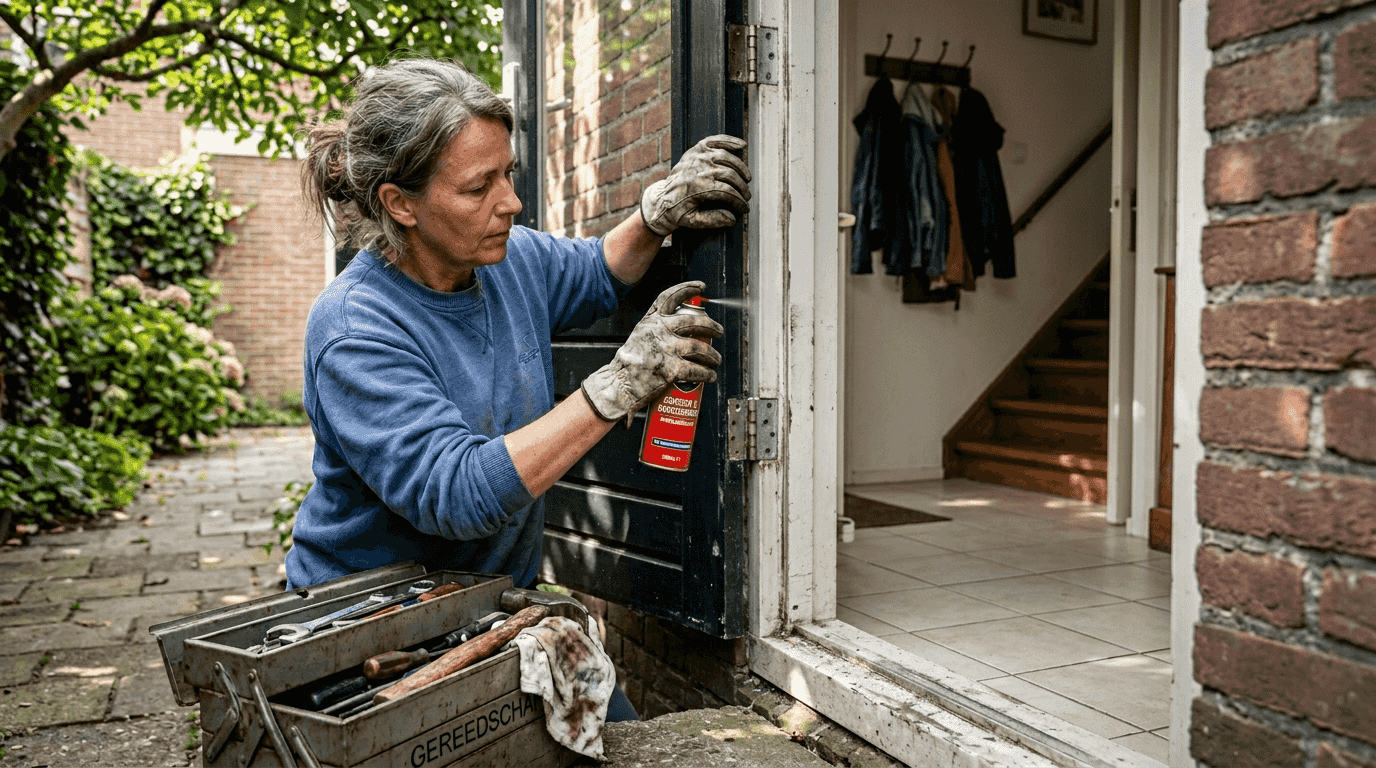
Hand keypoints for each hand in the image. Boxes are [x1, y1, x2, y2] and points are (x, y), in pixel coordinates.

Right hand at [581, 281, 723, 422]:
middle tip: (718, 331)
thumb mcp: (640, 335)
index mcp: (651, 320)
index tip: (700, 288)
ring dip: (713, 355)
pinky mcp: (671, 370)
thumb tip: (681, 328)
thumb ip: (657, 328)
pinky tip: (710, 375)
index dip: (688, 289)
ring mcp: (666, 349)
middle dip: (711, 326)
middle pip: (694, 322)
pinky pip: (697, 370)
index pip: (671, 297)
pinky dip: (707, 373)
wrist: (618, 384)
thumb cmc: (629, 362)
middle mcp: (659, 330)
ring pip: (700, 348)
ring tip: (715, 359)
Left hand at [639, 135, 751, 236]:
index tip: (744, 208)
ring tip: (746, 178)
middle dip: (742, 187)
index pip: (728, 192)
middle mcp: (699, 169)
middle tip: (746, 196)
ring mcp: (697, 156)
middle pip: (730, 175)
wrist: (661, 198)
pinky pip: (715, 141)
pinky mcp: (696, 149)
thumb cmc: (678, 211)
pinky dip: (729, 141)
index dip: (739, 201)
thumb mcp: (693, 221)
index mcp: (698, 187)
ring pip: (727, 157)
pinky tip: (741, 145)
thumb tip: (732, 219)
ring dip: (740, 168)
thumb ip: (713, 220)